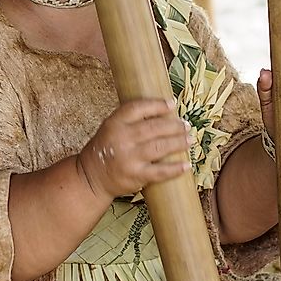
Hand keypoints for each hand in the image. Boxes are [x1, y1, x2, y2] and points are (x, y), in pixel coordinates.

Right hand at [77, 98, 191, 198]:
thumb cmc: (105, 150)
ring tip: (189, 139)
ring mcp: (129, 158)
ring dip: (178, 142)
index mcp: (115, 123)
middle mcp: (122, 139)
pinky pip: (160, 171)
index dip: (157, 105)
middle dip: (174, 125)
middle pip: (154, 127)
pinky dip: (175, 168)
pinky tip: (186, 164)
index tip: (172, 104)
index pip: (138, 108)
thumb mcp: (111, 128)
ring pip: (160, 147)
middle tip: (186, 125)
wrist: (91, 176)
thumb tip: (162, 111)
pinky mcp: (135, 176)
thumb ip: (131, 120)